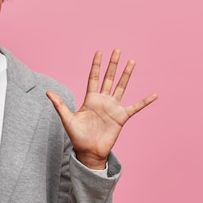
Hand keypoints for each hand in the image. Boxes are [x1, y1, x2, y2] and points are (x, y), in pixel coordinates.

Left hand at [47, 49, 156, 169]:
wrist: (89, 152)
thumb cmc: (77, 136)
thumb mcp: (67, 119)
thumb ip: (59, 105)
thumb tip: (48, 92)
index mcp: (90, 99)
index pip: (93, 77)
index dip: (96, 65)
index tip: (99, 52)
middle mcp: (103, 100)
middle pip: (109, 78)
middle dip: (112, 64)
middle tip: (117, 50)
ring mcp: (113, 107)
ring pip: (121, 87)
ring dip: (127, 74)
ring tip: (132, 61)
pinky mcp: (121, 117)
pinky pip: (135, 107)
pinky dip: (145, 101)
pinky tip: (154, 95)